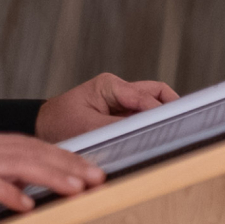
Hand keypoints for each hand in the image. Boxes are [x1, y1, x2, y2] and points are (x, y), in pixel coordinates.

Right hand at [0, 130, 104, 223]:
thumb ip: (1, 176)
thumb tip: (31, 186)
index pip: (34, 146)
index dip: (64, 157)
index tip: (88, 168)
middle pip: (34, 152)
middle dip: (68, 165)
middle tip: (94, 177)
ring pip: (19, 165)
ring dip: (50, 177)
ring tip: (74, 189)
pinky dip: (10, 194)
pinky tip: (28, 205)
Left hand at [36, 72, 178, 143]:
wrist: (42, 128)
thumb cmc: (58, 124)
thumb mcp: (87, 128)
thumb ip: (118, 129)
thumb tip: (144, 133)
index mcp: (109, 85)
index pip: (145, 96)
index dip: (161, 111)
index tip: (174, 124)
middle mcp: (118, 89)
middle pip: (156, 93)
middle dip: (169, 107)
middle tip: (183, 125)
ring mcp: (120, 100)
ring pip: (152, 103)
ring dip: (160, 117)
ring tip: (171, 133)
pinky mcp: (120, 112)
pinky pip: (142, 116)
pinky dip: (150, 125)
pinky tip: (155, 138)